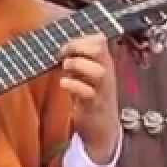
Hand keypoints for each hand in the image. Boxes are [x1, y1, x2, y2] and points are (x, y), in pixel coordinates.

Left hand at [58, 35, 120, 163]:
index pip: (100, 39)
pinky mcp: (95, 106)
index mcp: (104, 63)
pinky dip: (74, 85)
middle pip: (100, 50)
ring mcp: (103, 89)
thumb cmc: (91, 97)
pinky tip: (64, 83)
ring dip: (78, 65)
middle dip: (78, 47)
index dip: (81, 38)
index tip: (66, 47)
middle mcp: (106, 73)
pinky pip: (88, 93)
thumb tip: (60, 47)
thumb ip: (78, 60)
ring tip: (65, 67)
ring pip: (98, 71)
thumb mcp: (86, 75)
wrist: (102, 128)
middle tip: (63, 55)